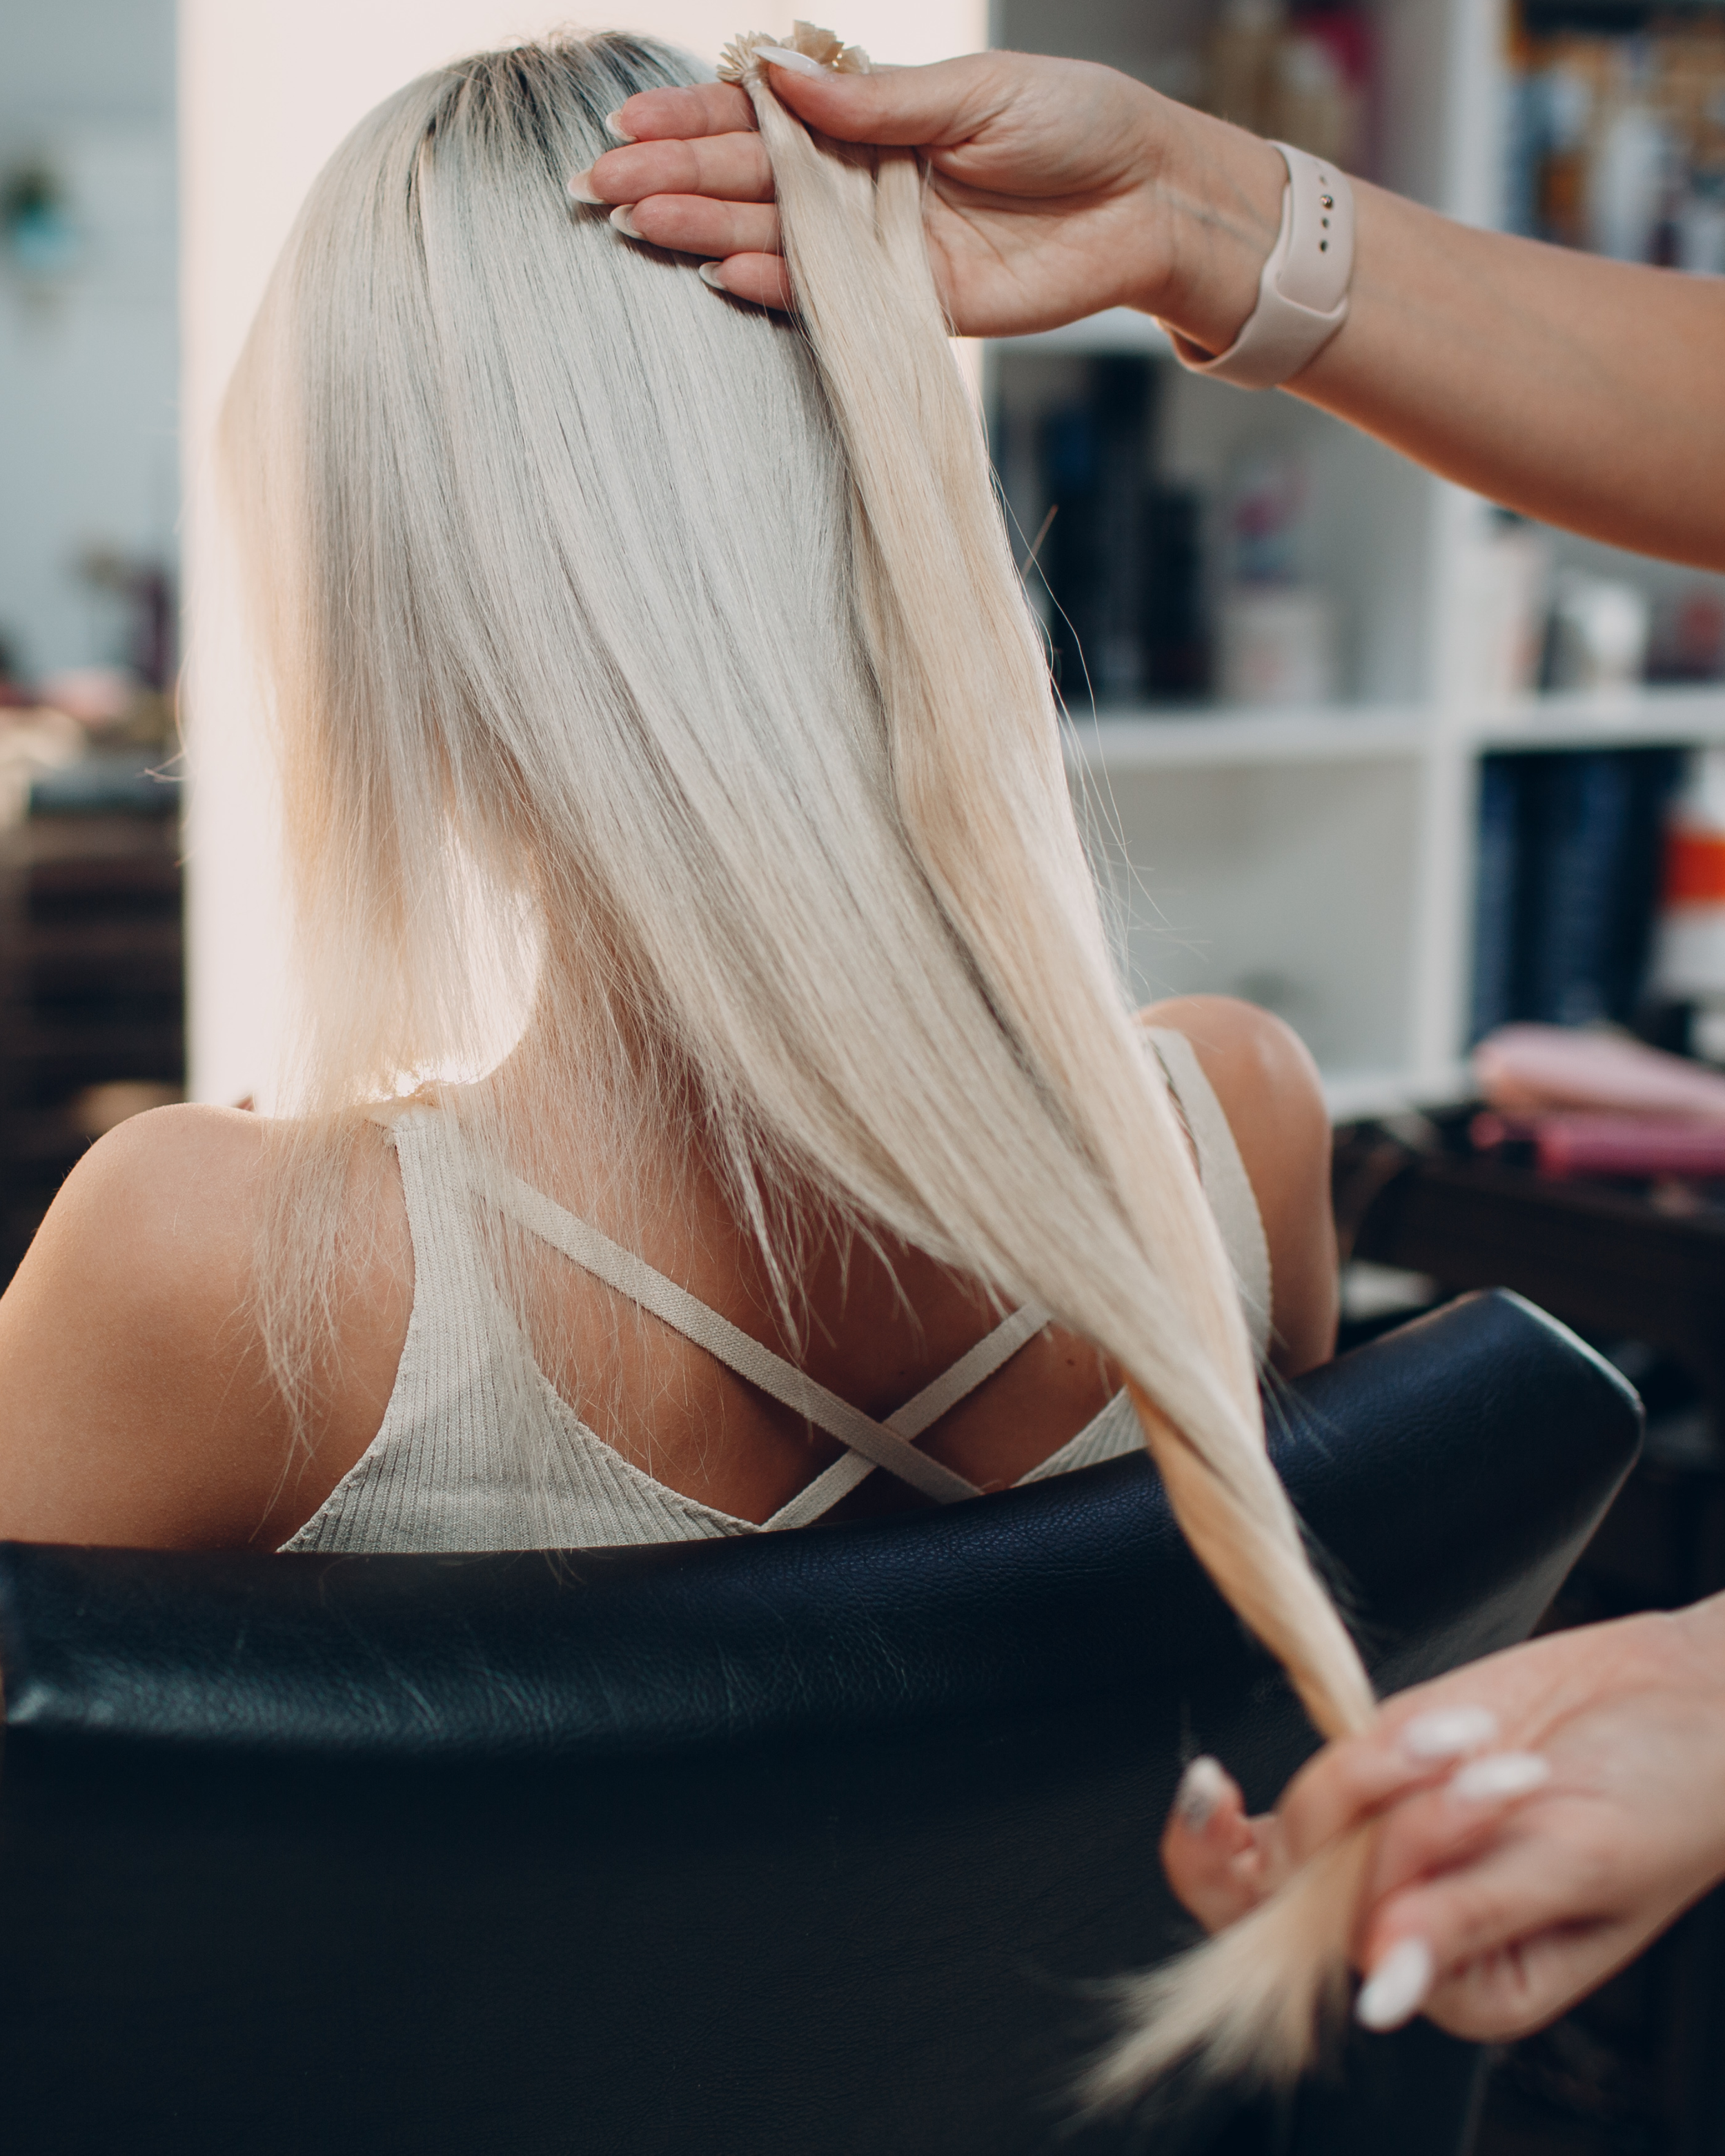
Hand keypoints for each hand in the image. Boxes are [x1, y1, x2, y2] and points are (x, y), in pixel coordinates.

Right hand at [567, 51, 1283, 352]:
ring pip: (776, 240)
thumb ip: (874, 99)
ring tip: (640, 225)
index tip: (626, 122)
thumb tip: (776, 75)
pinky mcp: (910, 306)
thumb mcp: (974, 92)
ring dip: (706, 232)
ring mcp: (879, 248)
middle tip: (601, 185)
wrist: (1146, 200)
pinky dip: (778, 287)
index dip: (693, 117)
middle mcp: (862, 183)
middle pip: (751, 180)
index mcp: (871, 115)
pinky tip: (723, 273)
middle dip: (674, 177)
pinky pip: (831, 300)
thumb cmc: (1073, 125)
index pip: (763, 115)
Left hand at [1162, 1599, 1724, 2042]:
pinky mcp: (1389, 1771)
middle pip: (1289, 1888)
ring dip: (1386, 1762)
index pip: (1330, 1952)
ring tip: (1485, 1740)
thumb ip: (1471, 1920)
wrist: (1690, 1706)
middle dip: (1347, 1805)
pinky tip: (1451, 1727)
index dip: (1315, 1877)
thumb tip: (1380, 1994)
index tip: (1295, 1807)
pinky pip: (1330, 1764)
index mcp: (1457, 1987)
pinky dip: (1369, 1741)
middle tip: (1421, 1753)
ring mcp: (1390, 1842)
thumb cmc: (1666, 1801)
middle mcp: (1407, 1924)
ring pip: (1310, 1812)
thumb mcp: (1579, 1866)